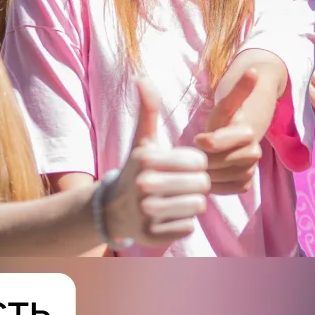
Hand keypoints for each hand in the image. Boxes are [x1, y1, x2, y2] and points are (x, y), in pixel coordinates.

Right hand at [102, 78, 208, 245]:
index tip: (183, 167)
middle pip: (201, 185)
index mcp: (147, 160)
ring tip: (177, 199)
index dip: (197, 165)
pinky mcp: (151, 236)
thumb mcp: (143, 140)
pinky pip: (188, 227)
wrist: (113, 209)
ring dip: (191, 204)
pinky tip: (167, 216)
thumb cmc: (137, 169)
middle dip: (196, 185)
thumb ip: (148, 110)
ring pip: (197, 207)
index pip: (199, 162)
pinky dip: (182, 223)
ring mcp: (146, 213)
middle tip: (182, 185)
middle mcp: (143, 186)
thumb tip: (142, 78)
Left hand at [194, 70, 262, 193]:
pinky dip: (216, 184)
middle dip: (205, 158)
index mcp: (246, 132)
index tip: (199, 138)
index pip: (217, 142)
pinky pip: (227, 189)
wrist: (236, 136)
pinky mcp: (245, 183)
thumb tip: (254, 70)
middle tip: (196, 154)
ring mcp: (251, 169)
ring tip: (200, 163)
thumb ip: (237, 91)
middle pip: (217, 163)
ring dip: (208, 172)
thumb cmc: (225, 119)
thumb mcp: (225, 106)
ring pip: (222, 177)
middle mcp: (253, 152)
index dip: (205, 142)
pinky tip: (210, 174)